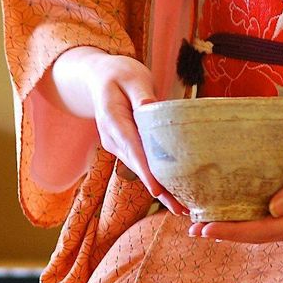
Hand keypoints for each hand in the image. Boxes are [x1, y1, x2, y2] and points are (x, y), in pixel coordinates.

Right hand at [46, 47, 187, 215]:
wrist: (98, 77)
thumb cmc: (119, 73)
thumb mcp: (131, 76)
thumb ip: (141, 92)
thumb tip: (150, 106)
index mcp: (112, 119)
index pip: (131, 148)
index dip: (145, 171)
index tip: (157, 190)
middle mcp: (112, 138)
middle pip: (138, 167)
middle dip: (158, 189)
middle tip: (181, 209)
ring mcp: (116, 145)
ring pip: (140, 170)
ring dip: (160, 189)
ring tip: (183, 208)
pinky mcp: (124, 148)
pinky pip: (141, 164)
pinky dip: (156, 178)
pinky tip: (173, 192)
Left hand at [188, 118, 282, 242]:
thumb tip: (274, 210)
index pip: (268, 229)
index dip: (237, 231)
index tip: (208, 227)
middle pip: (263, 234)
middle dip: (229, 233)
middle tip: (195, 229)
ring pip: (266, 230)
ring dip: (237, 229)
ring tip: (205, 225)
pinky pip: (272, 218)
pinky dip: (250, 218)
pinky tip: (231, 213)